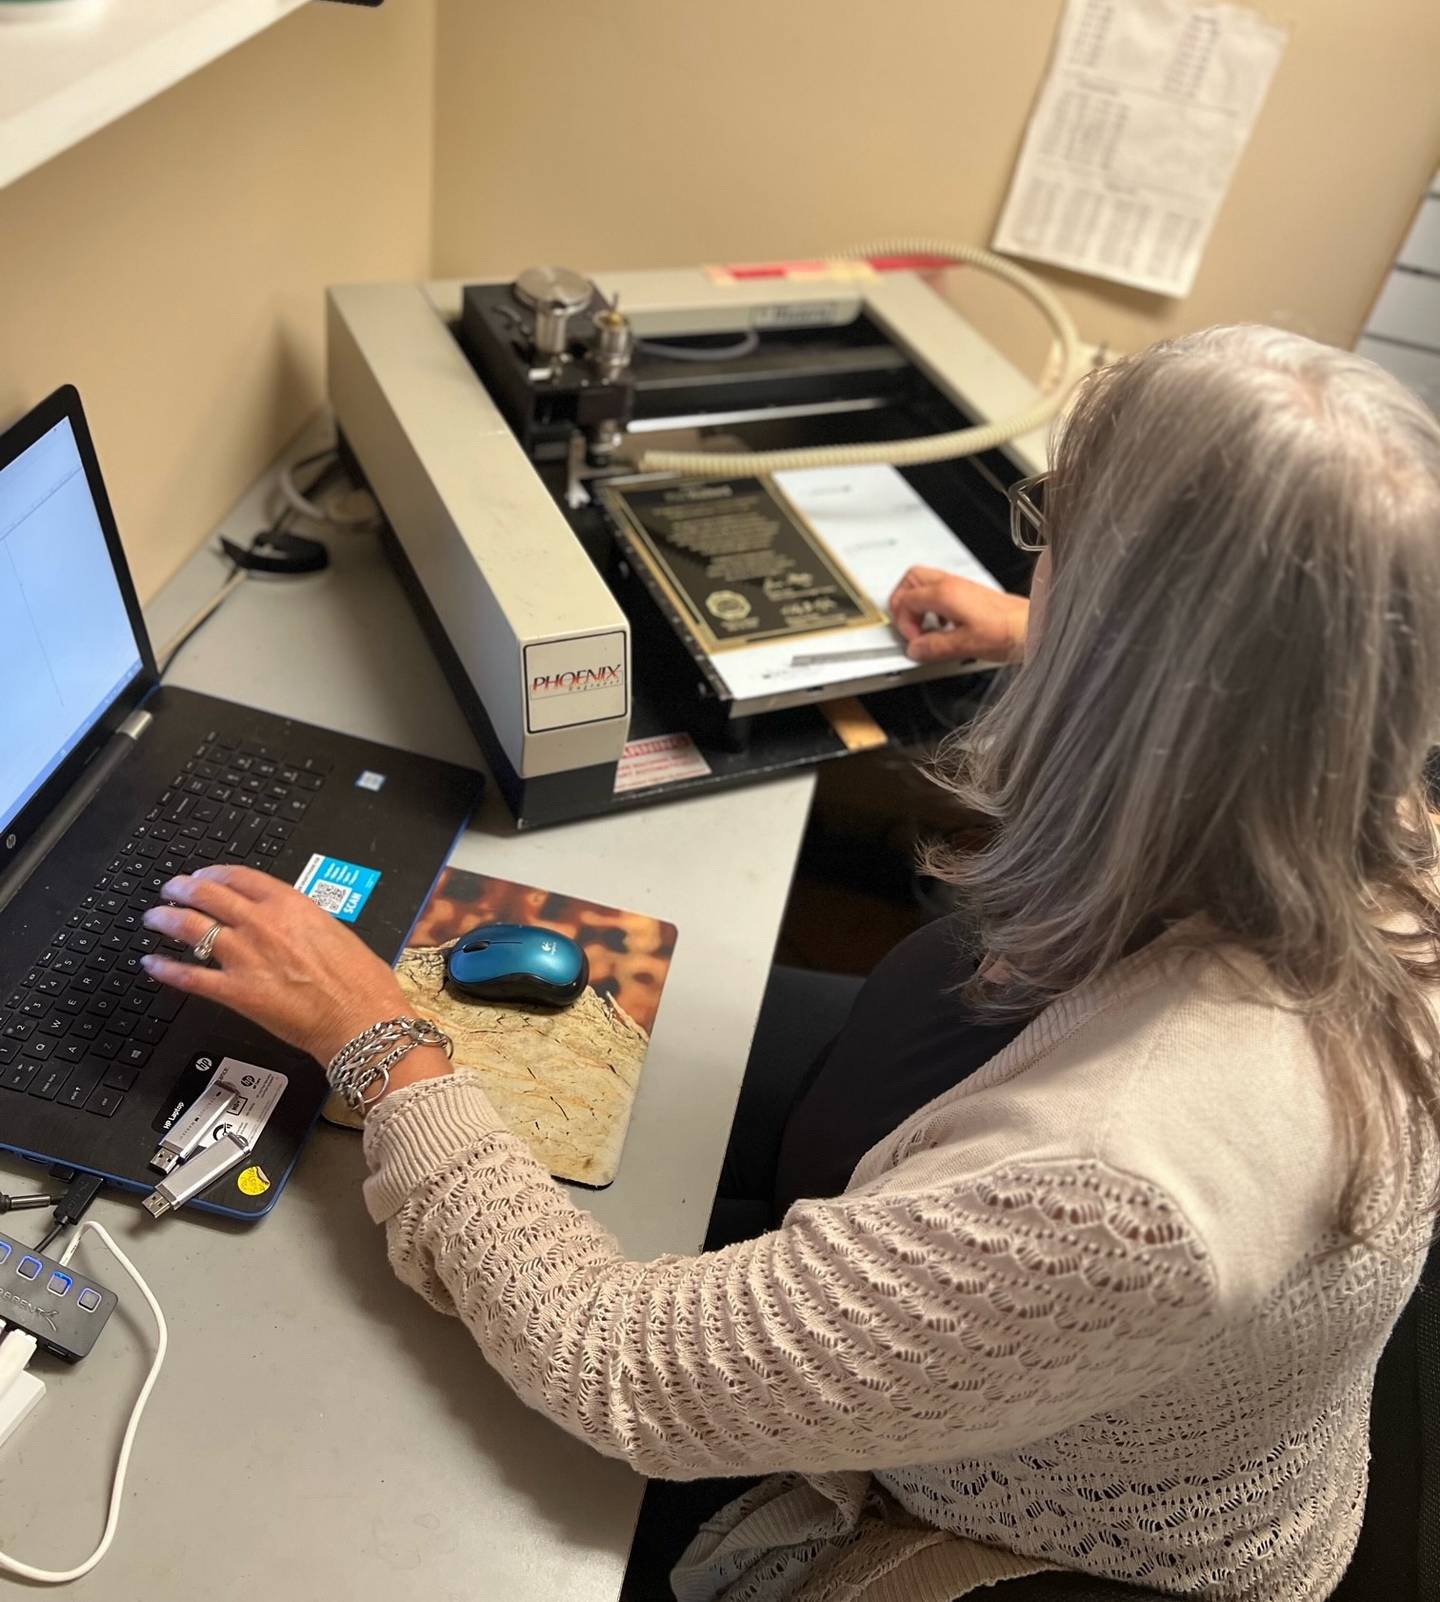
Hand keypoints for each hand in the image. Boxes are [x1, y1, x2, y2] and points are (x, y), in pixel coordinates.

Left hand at [141, 865, 410, 1064]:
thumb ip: (304, 922)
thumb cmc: (361, 982)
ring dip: (165, 919)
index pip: (239, 876)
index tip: (204, 876)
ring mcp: (245, 957)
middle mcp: (262, 925)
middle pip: (207, 895)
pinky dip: (165, 969)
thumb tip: (290, 924)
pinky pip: (189, 977)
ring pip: (190, 928)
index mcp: (291, 905)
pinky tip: (152, 964)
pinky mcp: (236, 992)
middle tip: (172, 890)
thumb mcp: (336, 932)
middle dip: (182, 889)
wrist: (362, 1019)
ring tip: (154, 918)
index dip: (213, 873)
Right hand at [888, 566, 1028, 664]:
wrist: (1031, 625)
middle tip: (906, 625)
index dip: (904, 623)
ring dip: (917, 603)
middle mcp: (951, 584)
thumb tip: (915, 649)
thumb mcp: (964, 645)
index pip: (906, 600)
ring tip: (923, 626)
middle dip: (901, 603)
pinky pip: (940, 590)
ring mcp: (960, 586)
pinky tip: (941, 625)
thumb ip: (934, 647)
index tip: (915, 640)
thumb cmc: (1006, 631)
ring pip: (924, 582)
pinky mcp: (969, 593)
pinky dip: (932, 605)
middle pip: (910, 579)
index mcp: (945, 594)